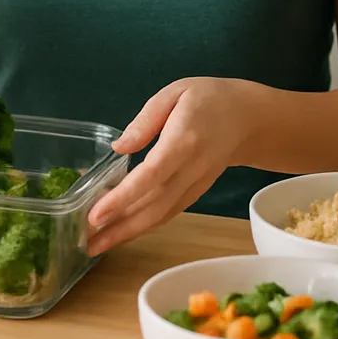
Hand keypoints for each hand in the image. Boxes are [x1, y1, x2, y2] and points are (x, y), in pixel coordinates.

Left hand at [86, 78, 252, 255]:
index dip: (123, 197)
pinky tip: (122, 232)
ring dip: (129, 233)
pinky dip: (145, 226)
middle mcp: (191, 168)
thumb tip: (119, 148)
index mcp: (184, 140)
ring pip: (161, 215)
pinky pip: (169, 213)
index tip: (96, 213)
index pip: (151, 175)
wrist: (249, 118)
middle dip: (120, 226)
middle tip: (88, 243)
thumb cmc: (209, 98)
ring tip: (97, 245)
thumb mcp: (175, 93)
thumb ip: (146, 119)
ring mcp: (196, 185)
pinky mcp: (197, 192)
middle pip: (154, 204)